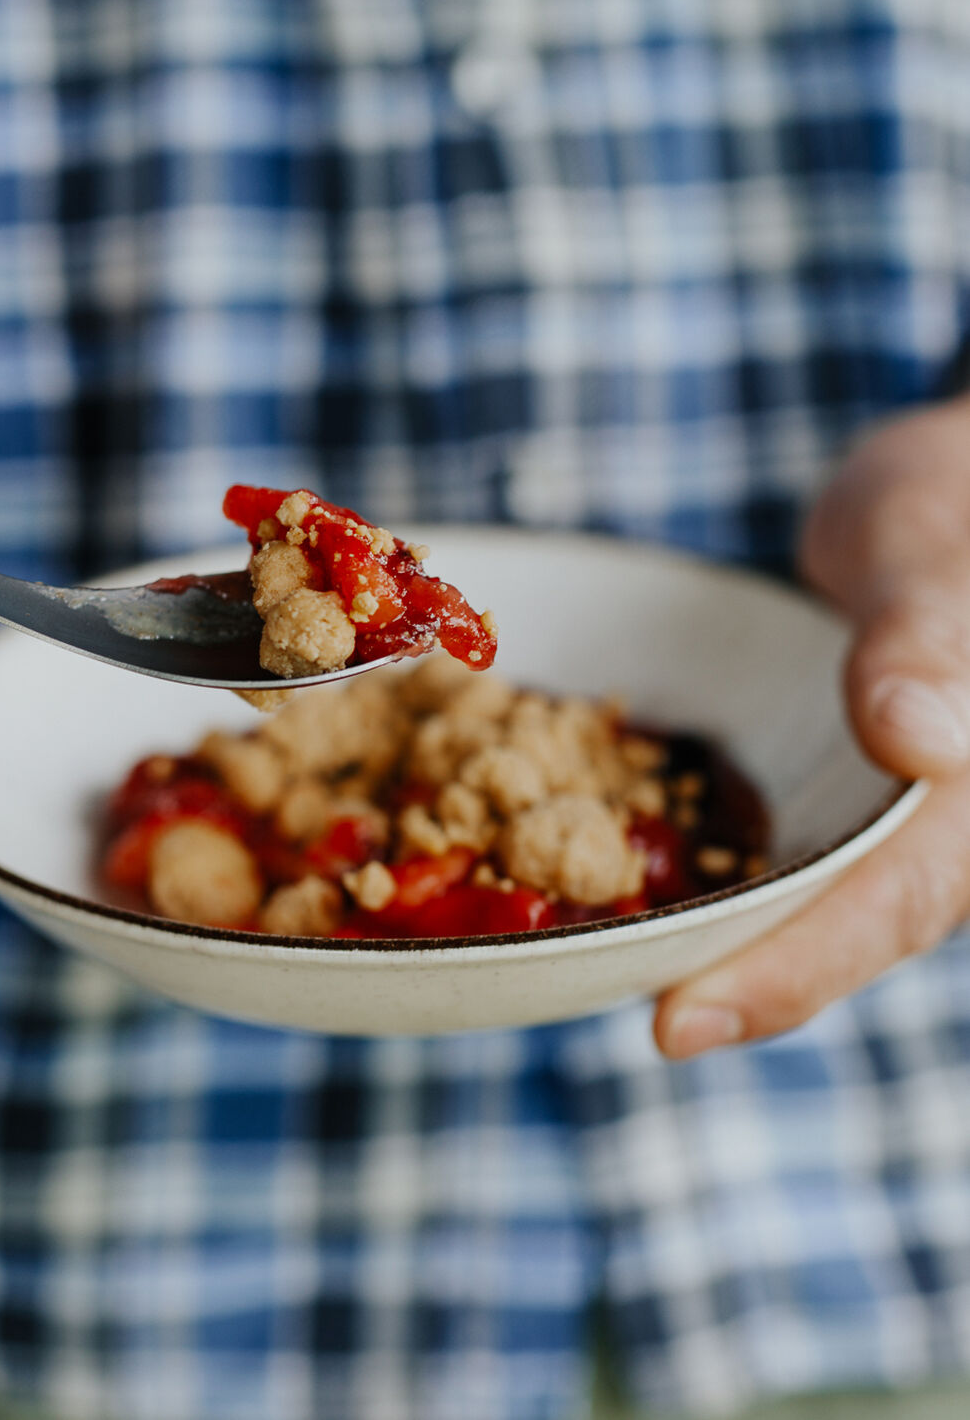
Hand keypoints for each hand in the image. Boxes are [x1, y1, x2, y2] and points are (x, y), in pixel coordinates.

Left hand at [654, 394, 969, 1056]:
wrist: (941, 498)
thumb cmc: (954, 511)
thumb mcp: (940, 558)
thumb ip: (928, 640)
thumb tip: (917, 740)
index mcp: (967, 798)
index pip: (889, 904)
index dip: (789, 972)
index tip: (678, 1022)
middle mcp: (923, 826)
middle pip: (835, 928)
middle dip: (735, 981)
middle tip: (631, 1026)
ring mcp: (868, 810)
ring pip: (793, 898)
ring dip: (705, 940)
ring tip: (592, 971)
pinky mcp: (817, 786)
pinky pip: (759, 841)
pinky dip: (691, 865)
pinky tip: (602, 875)